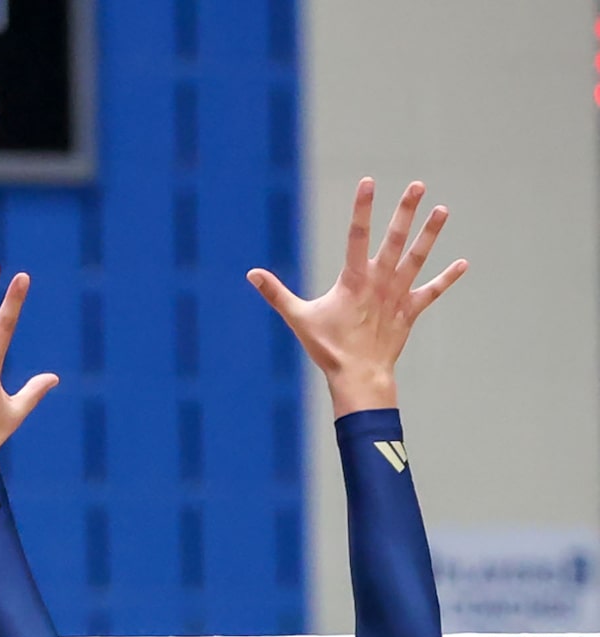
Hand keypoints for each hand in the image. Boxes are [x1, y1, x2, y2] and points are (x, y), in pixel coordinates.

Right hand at [248, 179, 465, 416]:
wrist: (359, 376)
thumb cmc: (328, 348)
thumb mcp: (298, 318)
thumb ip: (276, 294)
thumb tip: (251, 275)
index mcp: (354, 280)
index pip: (357, 235)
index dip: (362, 208)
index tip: (368, 182)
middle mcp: (380, 281)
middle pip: (394, 240)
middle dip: (405, 211)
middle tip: (418, 185)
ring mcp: (398, 295)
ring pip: (417, 258)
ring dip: (430, 234)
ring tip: (443, 210)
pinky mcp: (410, 310)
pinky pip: (432, 292)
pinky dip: (447, 279)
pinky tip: (463, 263)